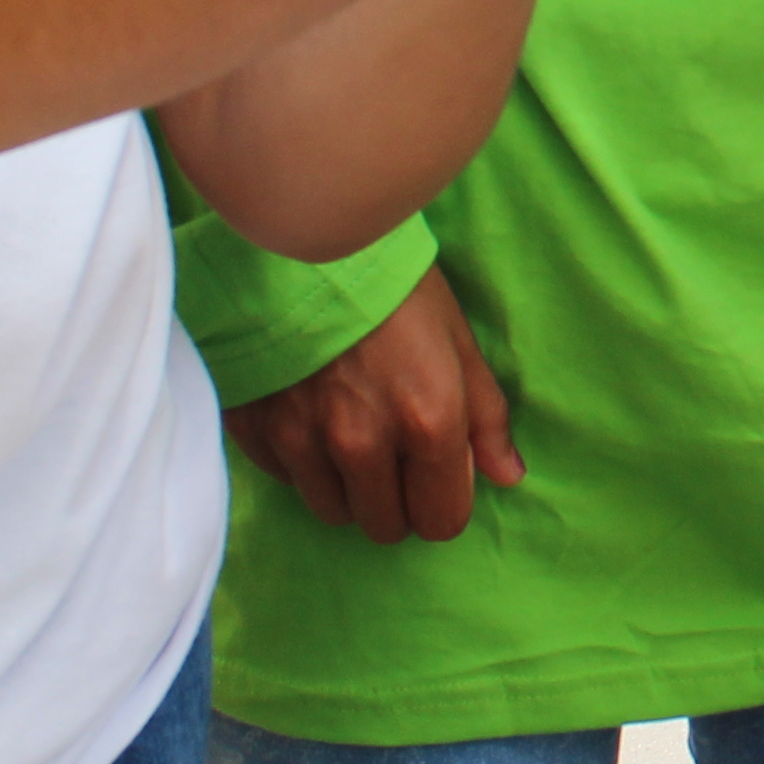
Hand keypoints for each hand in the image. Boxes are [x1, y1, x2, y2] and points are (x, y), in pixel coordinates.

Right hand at [223, 266, 522, 543]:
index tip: (435, 474)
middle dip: (397, 501)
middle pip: (386, 526)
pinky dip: (302, 462)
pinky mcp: (254, 428)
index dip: (443, 502)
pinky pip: (286, 479)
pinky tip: (310, 418)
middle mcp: (363, 443)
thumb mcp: (457, 338)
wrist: (302, 237)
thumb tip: (509, 477)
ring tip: (349, 435)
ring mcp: (303, 439)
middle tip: (393, 455)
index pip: (441, 521)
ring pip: (333, 511)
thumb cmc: (393, 283)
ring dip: (347, 487)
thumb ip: (485, 416)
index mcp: (427, 422)